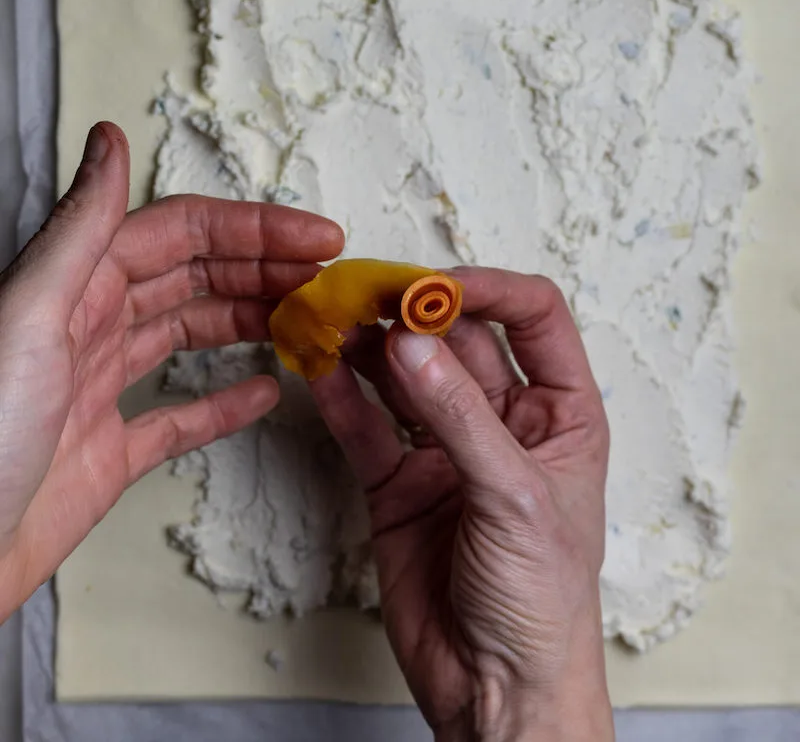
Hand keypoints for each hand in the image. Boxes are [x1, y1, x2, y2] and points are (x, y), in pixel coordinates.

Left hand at [0, 122, 342, 620]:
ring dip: (250, 321)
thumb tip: (110, 138)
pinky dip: (223, 403)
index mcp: (74, 284)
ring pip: (188, 334)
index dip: (255, 229)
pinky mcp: (105, 454)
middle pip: (193, 277)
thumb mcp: (28, 313)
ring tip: (306, 322)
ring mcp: (98, 389)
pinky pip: (176, 418)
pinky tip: (263, 391)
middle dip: (264, 270)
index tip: (317, 240)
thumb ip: (79, 228)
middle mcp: (87, 326)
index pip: (182, 233)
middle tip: (327, 282)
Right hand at [312, 268, 612, 741]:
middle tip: (368, 292)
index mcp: (562, 414)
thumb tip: (412, 343)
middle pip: (458, 340)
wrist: (498, 694)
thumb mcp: (517, 498)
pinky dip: (341, 398)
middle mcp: (504, 423)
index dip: (488, 289)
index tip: (436, 285)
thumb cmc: (546, 606)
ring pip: (406, 377)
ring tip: (333, 318)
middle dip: (414, 312)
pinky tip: (319, 370)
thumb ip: (460, 417)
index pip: (533, 318)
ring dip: (370, 346)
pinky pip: (367, 428)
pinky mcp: (400, 485)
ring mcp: (448, 451)